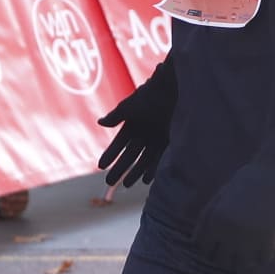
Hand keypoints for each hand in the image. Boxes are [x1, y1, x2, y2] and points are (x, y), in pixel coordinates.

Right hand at [95, 69, 177, 190]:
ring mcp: (157, 138)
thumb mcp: (130, 106)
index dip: (110, 155)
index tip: (101, 166)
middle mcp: (144, 133)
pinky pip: (159, 158)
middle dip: (120, 168)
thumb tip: (100, 122)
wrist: (174, 88)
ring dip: (135, 172)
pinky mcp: (170, 141)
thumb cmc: (151, 94)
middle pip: (129, 154)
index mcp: (133, 124)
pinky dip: (152, 169)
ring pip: (144, 159)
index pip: (119, 144)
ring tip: (126, 184)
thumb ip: (116, 116)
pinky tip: (145, 179)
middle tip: (109, 182)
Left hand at [194, 161, 274, 269]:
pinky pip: (262, 261)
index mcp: (215, 220)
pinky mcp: (269, 240)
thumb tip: (196, 240)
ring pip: (241, 266)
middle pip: (220, 261)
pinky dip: (261, 258)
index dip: (209, 249)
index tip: (218, 246)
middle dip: (224, 257)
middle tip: (232, 251)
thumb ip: (207, 218)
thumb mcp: (220, 196)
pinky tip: (263, 248)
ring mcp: (249, 239)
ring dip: (243, 261)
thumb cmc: (247, 180)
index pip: (203, 249)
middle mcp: (229, 233)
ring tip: (247, 252)